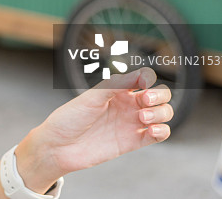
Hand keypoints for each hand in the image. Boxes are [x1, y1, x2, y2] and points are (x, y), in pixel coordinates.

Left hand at [16, 68, 171, 191]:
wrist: (58, 146)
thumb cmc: (70, 118)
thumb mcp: (91, 97)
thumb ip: (116, 85)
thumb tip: (141, 75)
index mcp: (116, 89)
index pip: (144, 77)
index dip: (148, 77)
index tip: (142, 82)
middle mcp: (127, 104)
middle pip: (160, 95)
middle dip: (160, 95)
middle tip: (144, 100)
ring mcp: (131, 123)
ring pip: (163, 113)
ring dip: (161, 112)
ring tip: (142, 118)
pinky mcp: (133, 142)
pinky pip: (159, 134)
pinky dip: (162, 130)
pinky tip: (150, 130)